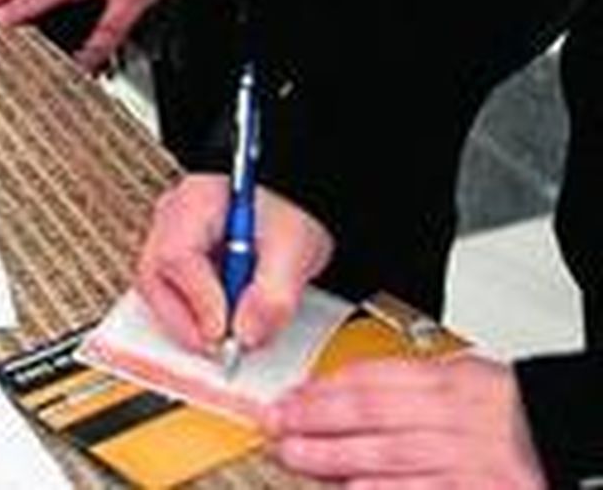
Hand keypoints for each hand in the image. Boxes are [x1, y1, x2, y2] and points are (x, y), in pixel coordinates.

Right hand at [136, 174, 333, 356]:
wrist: (291, 208)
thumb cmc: (288, 213)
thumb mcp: (295, 247)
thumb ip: (273, 295)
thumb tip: (245, 336)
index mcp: (196, 200)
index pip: (177, 254)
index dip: (198, 299)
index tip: (225, 332)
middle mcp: (172, 218)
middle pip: (153, 275)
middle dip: (183, 321)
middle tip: (220, 347)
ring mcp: (168, 239)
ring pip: (157, 290)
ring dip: (189, 322)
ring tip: (229, 333)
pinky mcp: (177, 263)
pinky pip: (171, 296)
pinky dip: (195, 317)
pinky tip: (224, 321)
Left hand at [268, 356, 543, 487]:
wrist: (564, 439)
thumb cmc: (512, 409)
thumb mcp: (462, 376)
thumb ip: (408, 382)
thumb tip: (343, 387)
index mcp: (446, 384)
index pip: (370, 380)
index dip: (321, 389)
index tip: (288, 397)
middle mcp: (451, 421)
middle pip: (367, 417)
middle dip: (313, 421)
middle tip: (275, 425)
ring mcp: (461, 463)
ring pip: (383, 459)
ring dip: (331, 459)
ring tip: (294, 457)